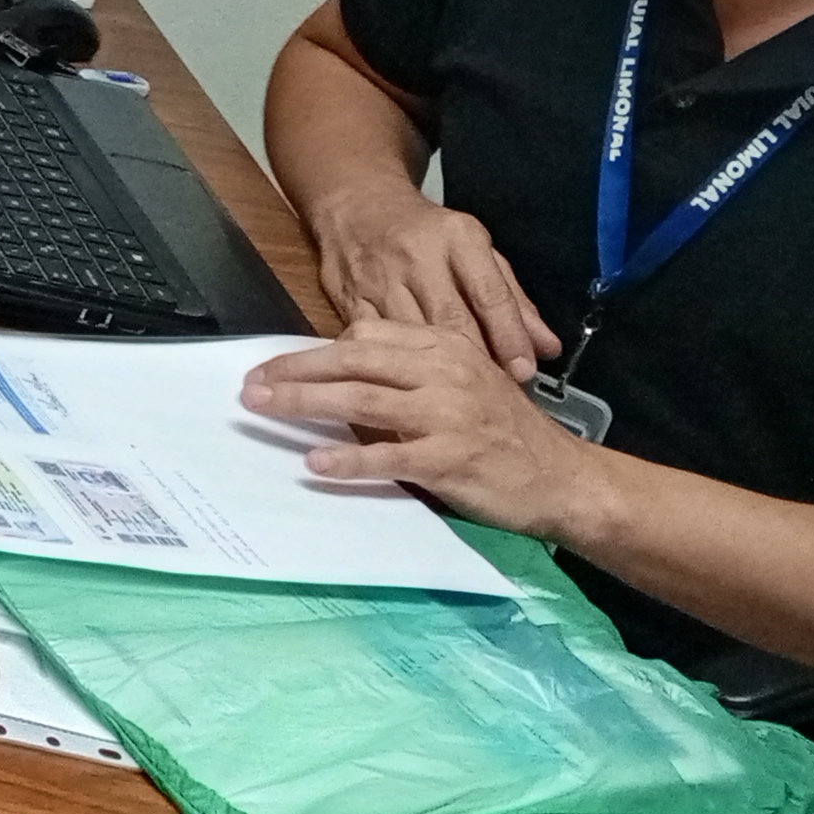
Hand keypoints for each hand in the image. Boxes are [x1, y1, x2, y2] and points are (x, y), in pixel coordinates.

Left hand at [238, 320, 612, 542]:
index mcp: (445, 347)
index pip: (366, 336)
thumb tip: (344, 376)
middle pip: (354, 360)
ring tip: (262, 409)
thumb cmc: (506, 434)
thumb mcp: (462, 386)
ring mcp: (447, 415)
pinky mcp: (451, 458)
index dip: (314, 350)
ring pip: (362, 399)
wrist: (563, 477)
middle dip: (295, 370)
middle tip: (249, 384)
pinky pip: (390, 456)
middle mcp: (443, 372)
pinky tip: (315, 462)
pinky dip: (350, 460)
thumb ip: (410, 375)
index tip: (274, 364)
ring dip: (304, 403)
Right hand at [299, 182, 558, 379]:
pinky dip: (395, 367)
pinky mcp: (349, 300)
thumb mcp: (475, 250)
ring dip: (437, 369)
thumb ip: (512, 299)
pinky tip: (412, 388)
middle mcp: (418, 256)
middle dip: (478, 358)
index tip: (525, 371)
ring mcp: (379, 279)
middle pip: (452, 319)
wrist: (356, 205)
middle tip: (497, 391)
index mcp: (458, 239)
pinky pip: (376, 342)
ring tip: (461, 397)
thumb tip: (548, 349)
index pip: (489, 293)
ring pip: (413, 335)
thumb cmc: (427, 233)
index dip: (509, 335)